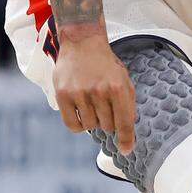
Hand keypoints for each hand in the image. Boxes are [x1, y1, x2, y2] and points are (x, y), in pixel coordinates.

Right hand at [52, 36, 136, 154]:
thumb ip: (128, 104)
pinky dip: (79, 124)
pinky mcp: (63, 95)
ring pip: (91, 127)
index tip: (126, 150)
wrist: (82, 42)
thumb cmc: (106, 64)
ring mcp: (79, 93)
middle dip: (109, 122)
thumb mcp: (124, 79)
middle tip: (105, 106)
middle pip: (108, 127)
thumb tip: (128, 132)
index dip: (127, 139)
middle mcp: (99, 91)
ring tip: (93, 103)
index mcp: (118, 87)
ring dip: (94, 121)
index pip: (124, 122)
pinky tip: (82, 112)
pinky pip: (73, 125)